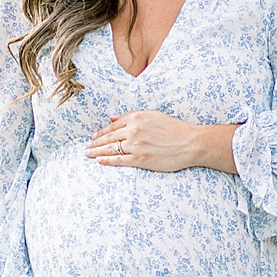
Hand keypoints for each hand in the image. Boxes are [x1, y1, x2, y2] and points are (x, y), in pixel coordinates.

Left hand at [86, 111, 237, 174]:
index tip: (94, 136)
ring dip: (97, 151)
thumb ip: (131, 116)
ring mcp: (136, 145)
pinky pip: (119, 160)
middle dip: (95, 142)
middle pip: (109, 137)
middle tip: (86, 147)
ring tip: (88, 154)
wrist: (189, 142)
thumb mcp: (152, 115)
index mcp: (136, 118)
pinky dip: (107, 160)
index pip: (113, 126)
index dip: (101, 132)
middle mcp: (133, 130)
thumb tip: (113, 118)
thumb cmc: (174, 128)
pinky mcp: (141, 159)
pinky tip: (99, 161)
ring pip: (111, 148)